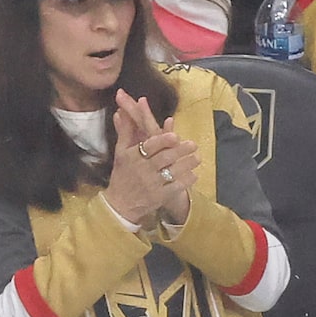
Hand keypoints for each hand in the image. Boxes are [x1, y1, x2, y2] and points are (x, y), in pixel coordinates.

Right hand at [105, 94, 195, 227]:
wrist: (119, 206)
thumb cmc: (122, 175)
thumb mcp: (120, 153)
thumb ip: (124, 132)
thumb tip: (120, 111)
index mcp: (132, 158)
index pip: (149, 147)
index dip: (163, 141)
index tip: (175, 136)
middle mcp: (141, 171)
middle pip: (165, 158)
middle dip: (181, 150)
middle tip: (193, 144)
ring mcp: (151, 185)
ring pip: (174, 171)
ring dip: (188, 163)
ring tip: (196, 158)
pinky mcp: (159, 197)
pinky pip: (177, 187)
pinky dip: (187, 180)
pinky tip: (193, 174)